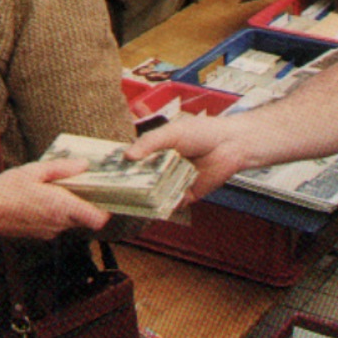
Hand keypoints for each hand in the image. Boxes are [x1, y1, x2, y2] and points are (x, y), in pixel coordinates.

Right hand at [0, 158, 111, 239]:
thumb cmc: (6, 191)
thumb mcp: (33, 171)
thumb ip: (62, 168)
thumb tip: (84, 165)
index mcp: (62, 207)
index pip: (98, 219)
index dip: (108, 211)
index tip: (109, 198)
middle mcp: (59, 224)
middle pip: (86, 219)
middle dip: (88, 204)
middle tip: (84, 185)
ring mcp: (50, 233)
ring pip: (71, 222)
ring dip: (70, 209)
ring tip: (59, 189)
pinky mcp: (40, 236)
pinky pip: (57, 225)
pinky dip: (56, 214)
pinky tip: (44, 200)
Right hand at [125, 114, 246, 201]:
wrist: (231, 144)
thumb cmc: (202, 132)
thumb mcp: (171, 132)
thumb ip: (149, 142)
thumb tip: (128, 155)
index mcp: (157, 150)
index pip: (134, 161)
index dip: (122, 168)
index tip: (105, 174)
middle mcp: (163, 168)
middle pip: (142, 181)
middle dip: (130, 186)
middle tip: (114, 192)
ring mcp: (174, 182)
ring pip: (154, 194)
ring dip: (145, 199)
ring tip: (129, 203)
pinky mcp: (186, 195)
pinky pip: (172, 203)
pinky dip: (164, 206)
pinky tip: (155, 206)